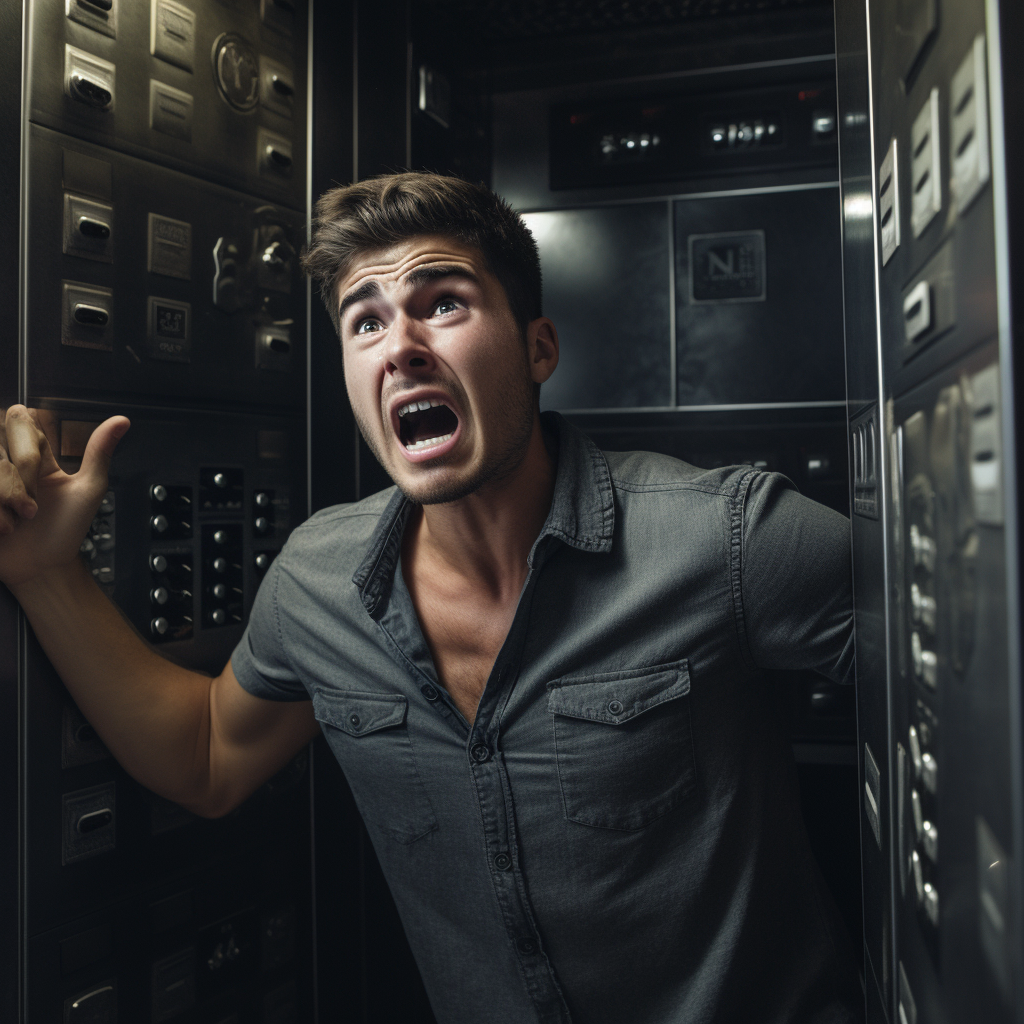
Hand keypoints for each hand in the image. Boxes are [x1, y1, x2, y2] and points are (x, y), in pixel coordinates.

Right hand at [0, 406, 128, 589]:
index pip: (20, 419)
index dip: (28, 446)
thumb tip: (122, 421)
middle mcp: (6, 461)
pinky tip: (3, 526)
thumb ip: (99, 452)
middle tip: (32, 507)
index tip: (39, 472)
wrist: (42, 567)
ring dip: (6, 498)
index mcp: (33, 452)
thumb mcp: (88, 489)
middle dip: (19, 478)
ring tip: (19, 519)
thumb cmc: (65, 530)